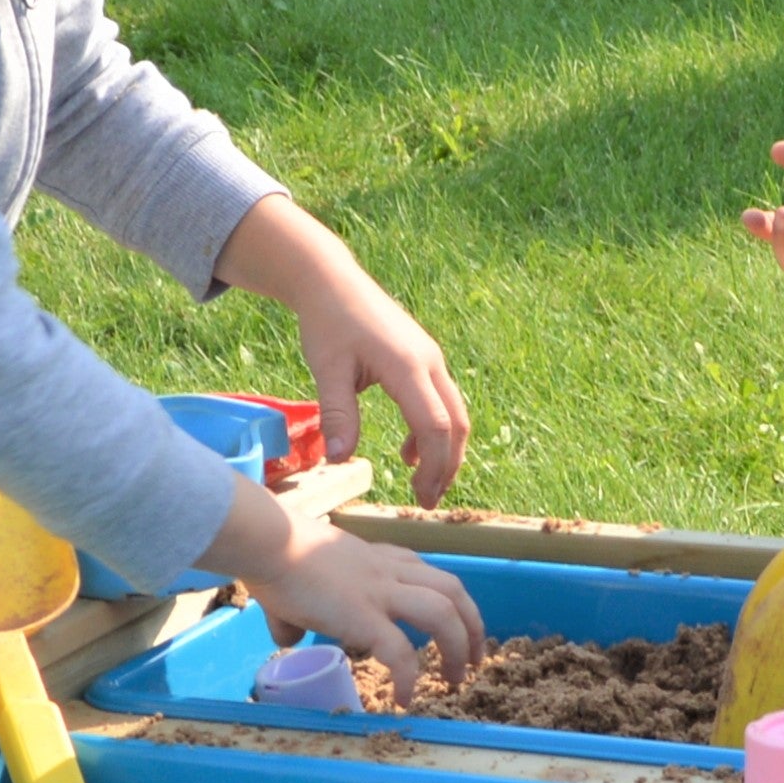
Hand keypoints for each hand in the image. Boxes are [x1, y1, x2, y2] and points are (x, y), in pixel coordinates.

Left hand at [216, 195, 469, 501]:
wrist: (332, 281)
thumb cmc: (327, 323)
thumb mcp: (327, 370)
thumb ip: (338, 414)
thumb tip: (340, 460)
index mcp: (407, 366)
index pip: (434, 426)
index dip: (433, 466)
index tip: (419, 498)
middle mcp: (428, 362)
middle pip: (455, 423)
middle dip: (447, 466)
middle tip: (428, 501)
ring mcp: (430, 359)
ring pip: (454, 413)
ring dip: (444, 451)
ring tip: (423, 484)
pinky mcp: (423, 358)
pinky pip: (441, 401)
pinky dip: (433, 432)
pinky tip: (409, 453)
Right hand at [222, 492, 487, 682]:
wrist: (268, 543)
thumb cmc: (273, 557)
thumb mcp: (298, 581)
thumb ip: (297, 613)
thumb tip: (287, 636)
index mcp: (376, 560)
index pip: (426, 572)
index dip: (448, 600)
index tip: (454, 625)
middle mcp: (388, 572)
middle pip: (452, 590)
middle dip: (472, 626)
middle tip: (475, 659)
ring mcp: (380, 593)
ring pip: (443, 613)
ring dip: (458, 648)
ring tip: (455, 680)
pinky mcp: (365, 617)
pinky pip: (400, 653)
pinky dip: (409, 678)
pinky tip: (403, 700)